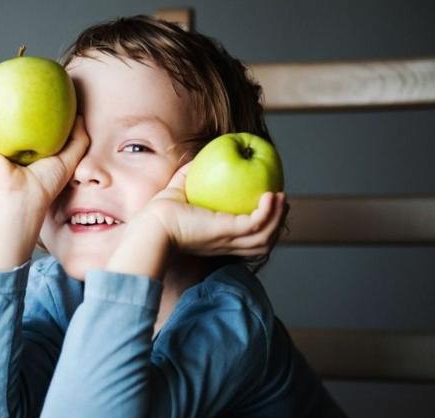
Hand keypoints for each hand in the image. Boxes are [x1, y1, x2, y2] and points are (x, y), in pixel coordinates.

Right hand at [0, 93, 88, 270]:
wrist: (22, 201)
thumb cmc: (45, 186)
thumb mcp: (69, 159)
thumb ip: (78, 139)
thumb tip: (79, 115)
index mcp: (29, 152)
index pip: (30, 128)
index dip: (33, 110)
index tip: (38, 91)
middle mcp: (9, 150)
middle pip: (6, 122)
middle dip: (6, 103)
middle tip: (12, 83)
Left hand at [139, 162, 287, 256]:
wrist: (153, 225)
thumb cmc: (161, 211)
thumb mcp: (180, 188)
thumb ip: (189, 174)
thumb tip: (197, 156)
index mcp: (218, 238)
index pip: (247, 238)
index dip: (263, 225)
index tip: (268, 205)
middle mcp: (226, 243)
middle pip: (262, 242)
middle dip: (277, 224)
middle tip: (282, 201)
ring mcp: (228, 240)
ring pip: (265, 237)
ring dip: (278, 218)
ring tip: (281, 197)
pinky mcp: (227, 231)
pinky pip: (256, 225)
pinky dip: (268, 212)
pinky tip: (270, 196)